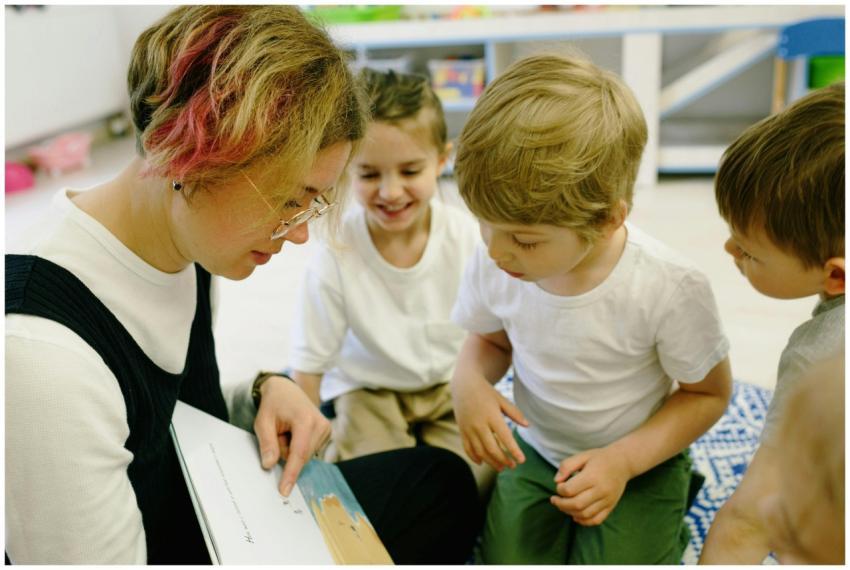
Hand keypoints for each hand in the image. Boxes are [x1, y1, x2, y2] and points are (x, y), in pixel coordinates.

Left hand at [252, 376, 330, 496]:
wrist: (286, 390)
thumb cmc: (274, 404)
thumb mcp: (262, 421)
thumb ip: (267, 443)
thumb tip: (269, 465)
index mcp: (305, 420)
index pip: (299, 453)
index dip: (291, 473)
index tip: (285, 490)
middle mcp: (321, 425)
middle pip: (301, 457)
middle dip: (285, 451)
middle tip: (278, 432)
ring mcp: (327, 429)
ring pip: (305, 456)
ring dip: (291, 449)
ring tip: (286, 430)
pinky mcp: (327, 433)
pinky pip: (309, 451)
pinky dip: (298, 446)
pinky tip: (294, 433)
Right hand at [451, 375, 528, 470]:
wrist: (464, 385)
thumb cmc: (486, 392)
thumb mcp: (501, 400)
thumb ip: (514, 413)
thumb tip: (527, 425)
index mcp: (492, 415)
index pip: (505, 437)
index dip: (514, 450)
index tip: (522, 460)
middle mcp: (479, 424)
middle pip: (492, 448)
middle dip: (503, 460)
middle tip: (513, 466)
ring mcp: (469, 429)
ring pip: (480, 451)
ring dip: (491, 462)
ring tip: (501, 468)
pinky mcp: (462, 431)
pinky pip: (468, 448)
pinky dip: (475, 457)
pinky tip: (482, 463)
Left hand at [551, 446, 632, 525]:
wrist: (622, 463)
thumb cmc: (599, 458)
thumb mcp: (582, 456)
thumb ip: (567, 466)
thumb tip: (556, 481)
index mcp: (592, 476)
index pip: (570, 490)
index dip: (559, 489)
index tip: (559, 485)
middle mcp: (600, 490)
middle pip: (576, 504)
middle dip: (561, 504)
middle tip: (554, 499)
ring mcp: (607, 500)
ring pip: (585, 514)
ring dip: (569, 512)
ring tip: (563, 506)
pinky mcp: (611, 506)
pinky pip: (596, 520)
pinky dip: (583, 521)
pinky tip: (575, 514)